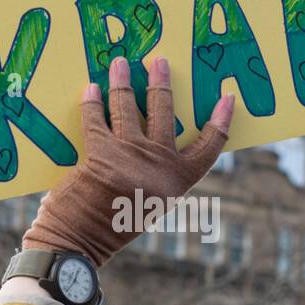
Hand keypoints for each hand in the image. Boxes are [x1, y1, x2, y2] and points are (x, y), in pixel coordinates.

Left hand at [23, 56, 234, 265]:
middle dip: (161, 83)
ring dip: (122, 81)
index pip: (208, 148)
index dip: (220, 122)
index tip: (227, 98)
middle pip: (165, 113)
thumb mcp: (147, 203)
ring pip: (128, 106)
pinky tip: (91, 89)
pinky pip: (96, 117)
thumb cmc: (110, 227)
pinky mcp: (100, 151)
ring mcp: (130, 156)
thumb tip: (148, 137)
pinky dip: (92, 101)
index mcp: (176, 183)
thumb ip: (154, 175)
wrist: (78, 244)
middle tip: (159, 61)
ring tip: (120, 63)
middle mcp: (158, 166)